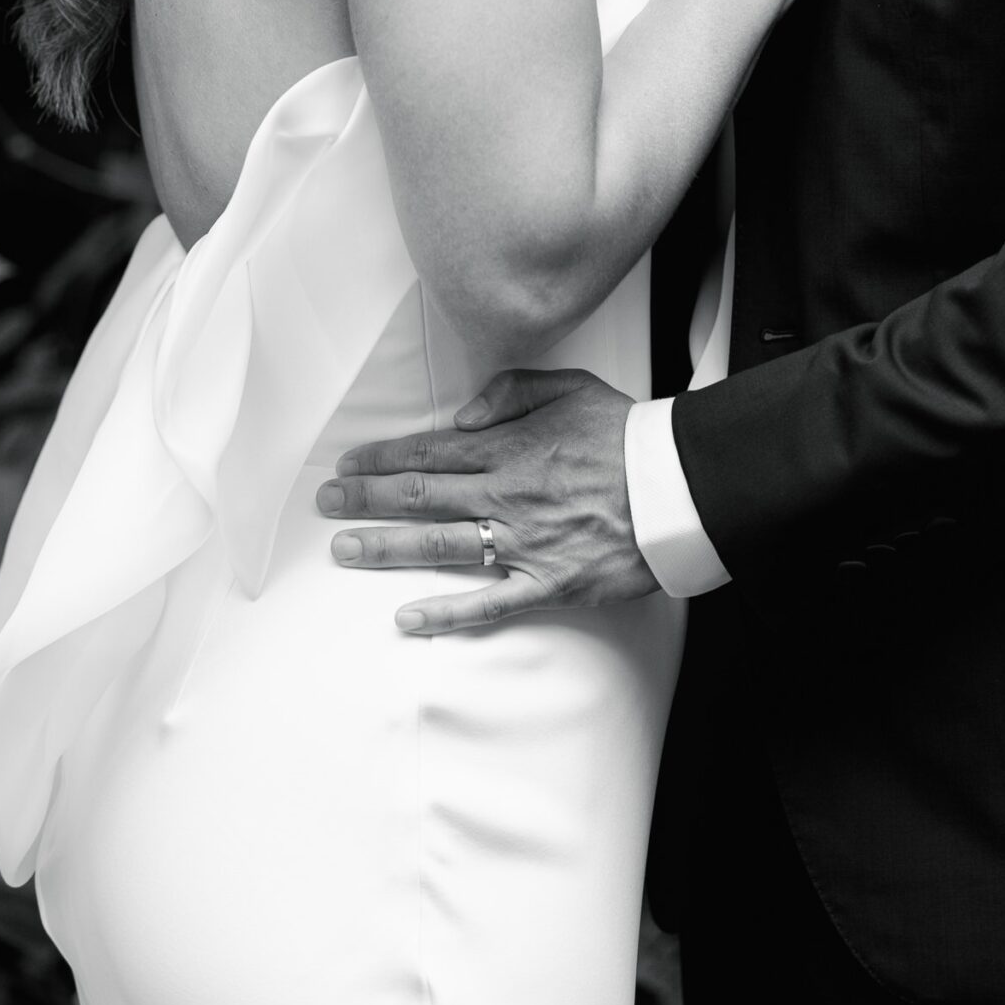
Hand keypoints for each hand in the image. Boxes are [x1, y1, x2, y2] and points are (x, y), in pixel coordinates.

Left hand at [315, 368, 656, 633]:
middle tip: (326, 502)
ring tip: (343, 549)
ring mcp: (524, 542)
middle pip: (422, 496)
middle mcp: (506, 494)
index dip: (383, 458)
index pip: (430, 453)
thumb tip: (462, 418)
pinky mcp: (548, 582)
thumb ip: (512, 392)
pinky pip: (490, 603)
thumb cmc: (627, 434)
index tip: (348, 463)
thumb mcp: (571, 386)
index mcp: (510, 446)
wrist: (678, 486)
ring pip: (441, 545)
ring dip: (386, 547)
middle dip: (366, 499)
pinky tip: (407, 618)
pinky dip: (447, 613)